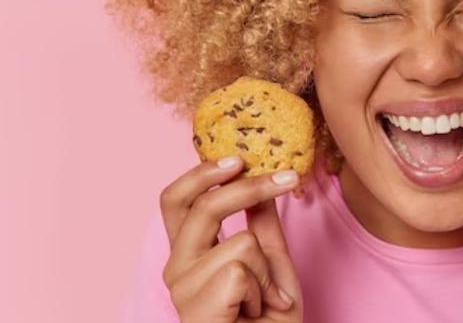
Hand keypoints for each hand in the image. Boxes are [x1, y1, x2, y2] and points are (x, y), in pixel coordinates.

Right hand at [159, 156, 303, 321]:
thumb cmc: (268, 320)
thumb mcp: (272, 263)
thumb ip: (262, 224)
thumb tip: (263, 178)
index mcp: (188, 253)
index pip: (175, 200)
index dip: (201, 172)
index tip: (239, 157)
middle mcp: (176, 268)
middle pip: (201, 206)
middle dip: (247, 187)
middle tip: (287, 178)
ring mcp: (181, 289)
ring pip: (240, 243)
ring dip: (267, 272)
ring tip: (263, 300)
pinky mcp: (195, 307)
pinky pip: (244, 270)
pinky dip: (263, 290)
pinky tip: (256, 312)